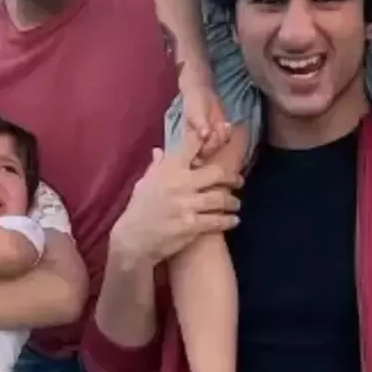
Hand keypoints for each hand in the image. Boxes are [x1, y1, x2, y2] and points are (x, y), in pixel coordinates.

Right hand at [111, 134, 241, 268]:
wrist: (133, 239)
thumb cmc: (138, 209)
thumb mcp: (145, 183)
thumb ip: (156, 166)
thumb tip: (159, 150)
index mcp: (169, 169)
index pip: (191, 146)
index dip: (207, 138)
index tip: (220, 132)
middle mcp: (180, 183)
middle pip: (216, 174)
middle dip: (232, 177)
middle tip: (238, 181)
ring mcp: (188, 204)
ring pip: (221, 198)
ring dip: (232, 202)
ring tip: (236, 204)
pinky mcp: (192, 225)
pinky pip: (217, 220)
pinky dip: (229, 220)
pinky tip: (233, 220)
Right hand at [179, 70, 232, 161]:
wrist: (203, 92)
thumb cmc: (194, 103)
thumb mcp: (196, 114)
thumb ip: (200, 125)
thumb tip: (204, 136)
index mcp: (190, 140)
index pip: (194, 154)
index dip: (201, 155)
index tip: (208, 147)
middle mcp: (200, 142)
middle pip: (209, 151)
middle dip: (214, 142)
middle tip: (215, 129)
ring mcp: (210, 137)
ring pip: (219, 145)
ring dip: (222, 135)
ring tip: (221, 124)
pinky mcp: (219, 132)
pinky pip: (226, 138)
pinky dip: (228, 132)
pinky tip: (227, 124)